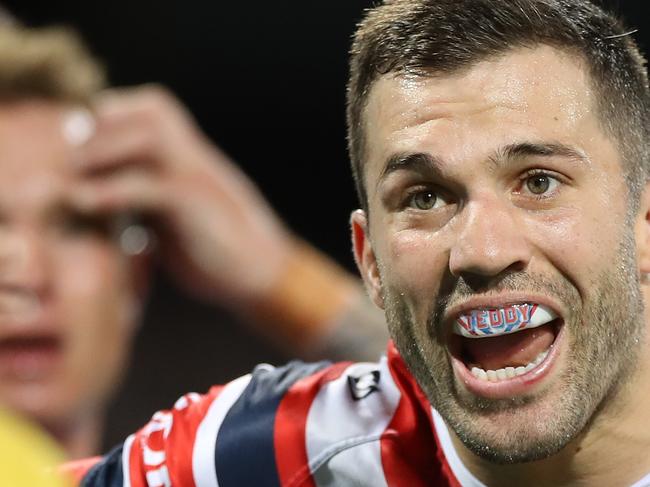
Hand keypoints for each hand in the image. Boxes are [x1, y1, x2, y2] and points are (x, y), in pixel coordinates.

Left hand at [73, 85, 293, 306]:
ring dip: (104, 151)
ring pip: (149, 138)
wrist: (260, 272)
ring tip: (75, 175)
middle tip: (70, 160)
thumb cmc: (218, 248)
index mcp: (193, 158)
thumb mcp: (179, 215)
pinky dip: (111, 191)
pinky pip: (149, 187)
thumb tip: (112, 196)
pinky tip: (83, 203)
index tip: (82, 141)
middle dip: (102, 129)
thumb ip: (151, 197)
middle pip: (151, 111)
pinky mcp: (195, 208)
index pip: (153, 108)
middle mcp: (197, 159)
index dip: (113, 114)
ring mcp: (199, 179)